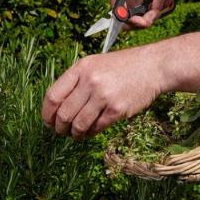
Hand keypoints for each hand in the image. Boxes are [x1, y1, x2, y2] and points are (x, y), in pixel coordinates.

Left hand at [41, 46, 163, 138]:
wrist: (153, 66)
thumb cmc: (123, 66)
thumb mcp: (96, 64)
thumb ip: (77, 81)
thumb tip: (57, 108)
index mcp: (81, 68)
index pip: (53, 96)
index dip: (47, 114)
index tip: (48, 122)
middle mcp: (90, 80)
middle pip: (63, 114)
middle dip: (59, 128)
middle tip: (62, 132)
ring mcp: (104, 95)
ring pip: (78, 124)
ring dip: (75, 134)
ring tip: (77, 134)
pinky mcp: (117, 109)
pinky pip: (96, 128)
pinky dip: (91, 133)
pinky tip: (92, 131)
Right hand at [108, 0, 174, 30]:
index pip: (121, 18)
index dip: (132, 23)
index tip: (145, 21)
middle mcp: (125, 6)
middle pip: (138, 22)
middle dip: (152, 13)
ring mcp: (136, 7)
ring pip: (149, 17)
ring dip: (160, 7)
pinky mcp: (145, 6)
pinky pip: (156, 11)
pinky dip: (165, 5)